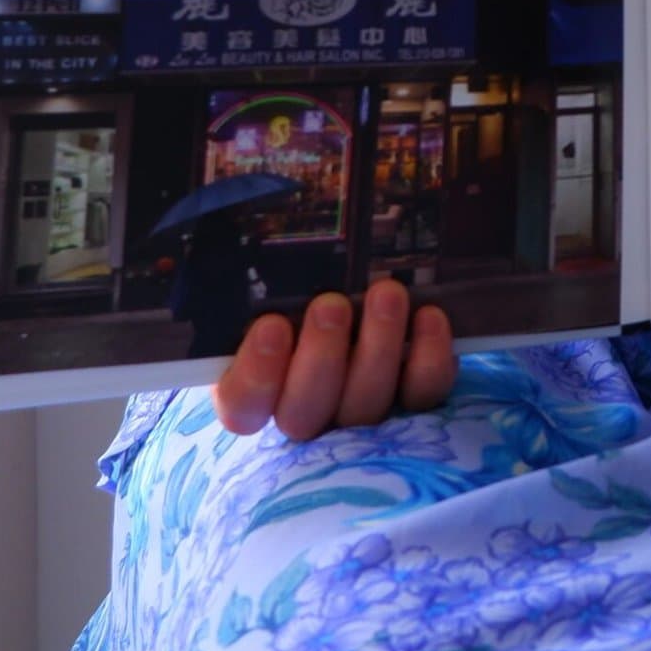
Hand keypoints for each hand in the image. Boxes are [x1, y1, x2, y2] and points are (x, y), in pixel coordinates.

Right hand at [213, 280, 457, 438]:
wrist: (370, 293)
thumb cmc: (302, 289)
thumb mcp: (263, 283)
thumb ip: (255, 284)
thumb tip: (221, 237)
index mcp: (255, 387)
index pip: (242, 405)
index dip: (255, 374)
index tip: (270, 327)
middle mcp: (306, 411)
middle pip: (305, 411)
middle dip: (319, 357)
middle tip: (330, 305)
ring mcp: (360, 413)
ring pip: (365, 403)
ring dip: (377, 348)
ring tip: (386, 294)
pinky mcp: (413, 404)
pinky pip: (422, 393)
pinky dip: (429, 356)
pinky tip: (429, 315)